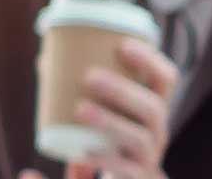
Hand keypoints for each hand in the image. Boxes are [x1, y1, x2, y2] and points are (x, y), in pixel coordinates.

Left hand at [31, 37, 181, 178]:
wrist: (125, 175)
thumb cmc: (110, 132)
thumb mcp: (105, 108)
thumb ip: (76, 86)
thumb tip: (45, 60)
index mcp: (153, 107)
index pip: (166, 80)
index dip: (150, 61)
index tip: (123, 45)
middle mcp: (157, 129)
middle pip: (152, 108)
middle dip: (123, 90)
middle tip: (90, 76)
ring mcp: (148, 154)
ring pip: (139, 138)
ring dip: (112, 121)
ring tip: (81, 109)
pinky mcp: (135, 174)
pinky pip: (125, 169)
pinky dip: (104, 159)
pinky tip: (83, 152)